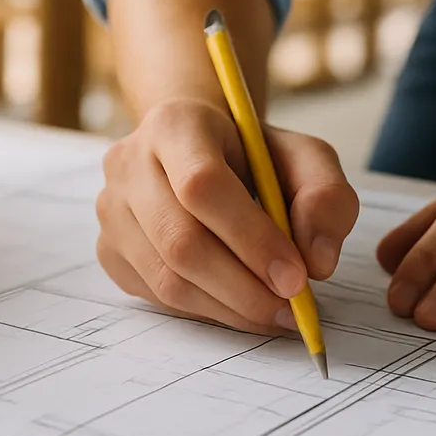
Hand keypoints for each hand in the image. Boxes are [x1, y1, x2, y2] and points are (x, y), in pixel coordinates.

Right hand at [96, 98, 359, 333]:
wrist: (196, 150)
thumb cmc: (253, 154)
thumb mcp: (306, 158)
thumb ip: (326, 199)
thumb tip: (316, 263)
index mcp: (176, 123)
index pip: (202, 185)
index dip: (252, 238)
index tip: (297, 277)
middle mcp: (128, 163)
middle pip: (180, 241)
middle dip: (244, 287)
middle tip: (292, 308)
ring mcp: (111, 210)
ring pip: (167, 280)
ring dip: (229, 308)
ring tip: (274, 312)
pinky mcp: (109, 250)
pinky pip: (157, 297)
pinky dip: (207, 311)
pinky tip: (238, 303)